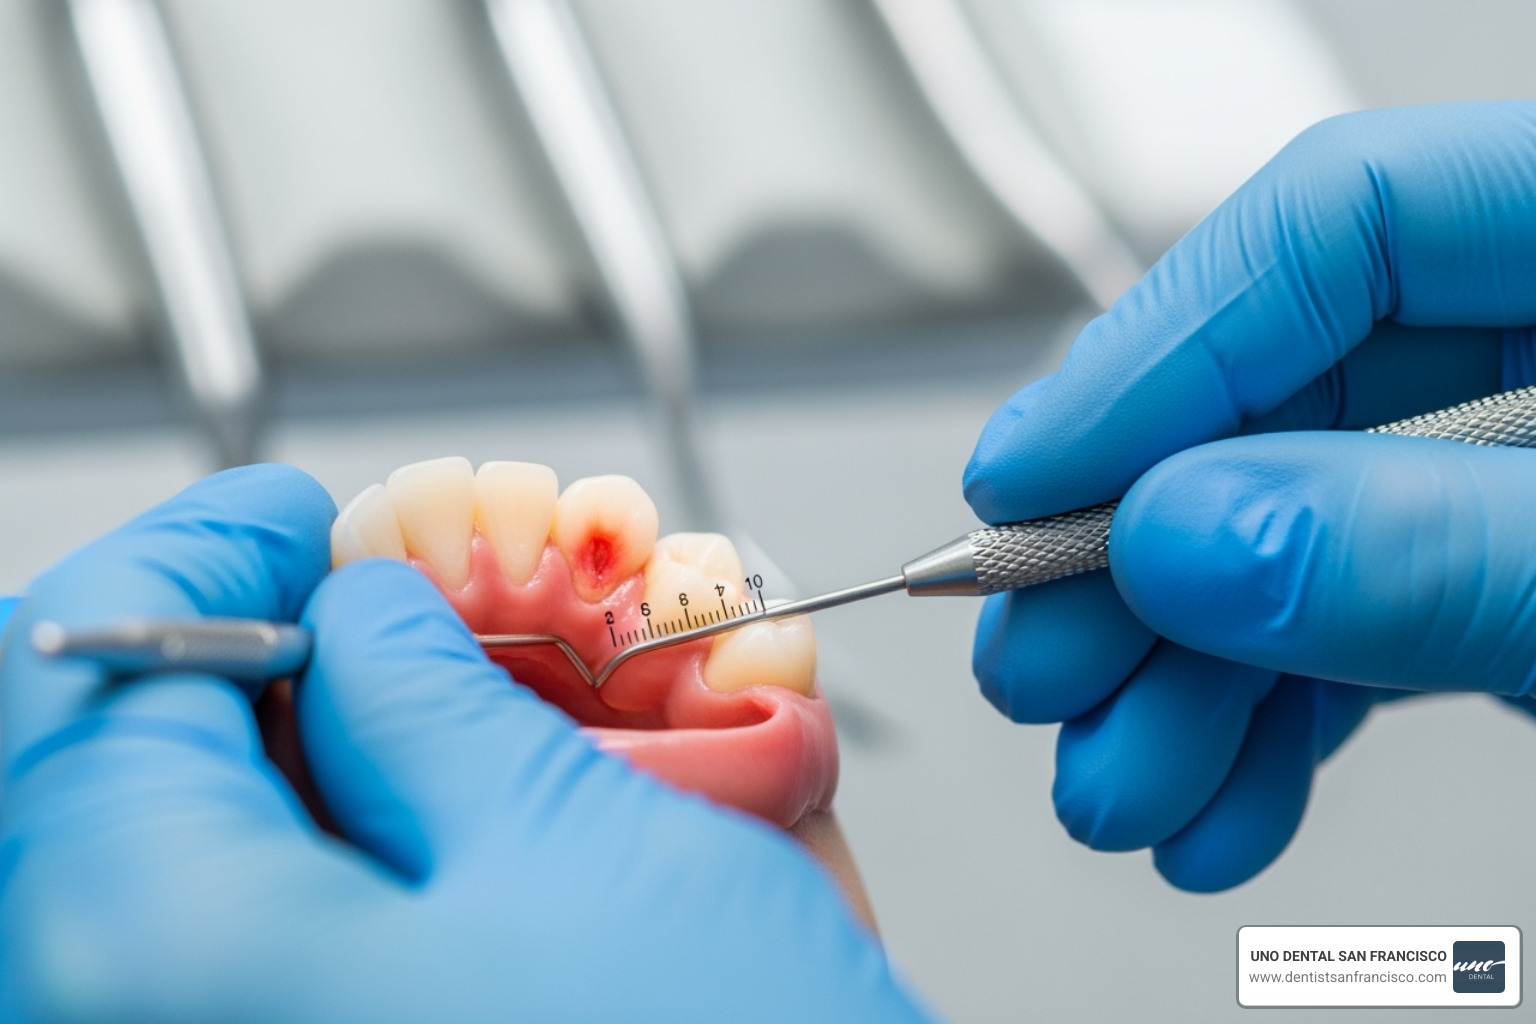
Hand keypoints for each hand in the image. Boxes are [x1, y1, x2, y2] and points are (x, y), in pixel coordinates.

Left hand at [0, 466, 931, 1022]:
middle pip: (135, 757)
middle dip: (274, 651)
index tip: (295, 519)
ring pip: (207, 842)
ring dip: (334, 748)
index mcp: (145, 950)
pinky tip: (490, 821)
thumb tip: (357, 618)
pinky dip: (373, 845)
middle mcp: (143, 1023)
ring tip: (476, 708)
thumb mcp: (559, 843)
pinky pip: (280, 922)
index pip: (78, 666)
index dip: (199, 552)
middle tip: (392, 603)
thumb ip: (413, 693)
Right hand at [964, 101, 1535, 891]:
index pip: (1334, 226)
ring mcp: (1516, 472)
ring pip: (1286, 540)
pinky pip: (1352, 628)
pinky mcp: (1496, 579)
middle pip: (1274, 401)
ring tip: (1118, 784)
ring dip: (1178, 680)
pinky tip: (1214, 797)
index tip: (1027, 479)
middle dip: (1133, 562)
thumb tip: (1193, 538)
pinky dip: (1268, 725)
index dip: (1153, 350)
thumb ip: (1432, 550)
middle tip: (1041, 662)